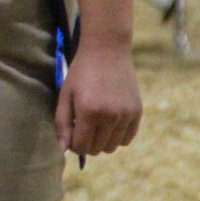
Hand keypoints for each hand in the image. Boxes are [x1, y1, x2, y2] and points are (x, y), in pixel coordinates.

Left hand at [55, 42, 140, 156]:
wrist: (107, 51)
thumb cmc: (81, 73)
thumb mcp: (65, 94)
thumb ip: (62, 123)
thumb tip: (62, 149)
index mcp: (88, 111)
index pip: (81, 146)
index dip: (74, 145)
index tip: (72, 134)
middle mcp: (110, 116)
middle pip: (97, 149)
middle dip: (87, 143)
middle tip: (82, 127)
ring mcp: (126, 115)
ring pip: (113, 147)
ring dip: (102, 141)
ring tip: (95, 124)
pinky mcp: (137, 112)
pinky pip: (127, 139)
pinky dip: (117, 136)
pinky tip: (109, 123)